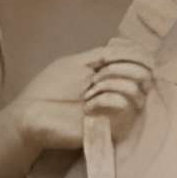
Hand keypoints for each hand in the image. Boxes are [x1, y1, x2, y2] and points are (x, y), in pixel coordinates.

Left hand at [4, 42, 152, 156]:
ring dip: (113, 82)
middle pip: (143, 74)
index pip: (139, 62)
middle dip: (122, 67)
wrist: (33, 116)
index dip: (134, 55)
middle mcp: (119, 94)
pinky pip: (126, 106)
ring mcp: (118, 113)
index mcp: (111, 77)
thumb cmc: (50, 89)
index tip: (112, 57)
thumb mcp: (78, 62)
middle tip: (98, 75)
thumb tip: (134, 49)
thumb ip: (105, 54)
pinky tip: (89, 107)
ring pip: (137, 90)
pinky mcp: (115, 128)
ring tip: (90, 92)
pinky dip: (107, 99)